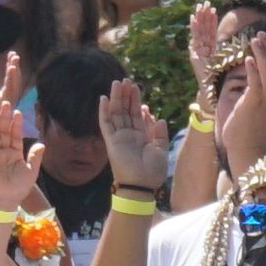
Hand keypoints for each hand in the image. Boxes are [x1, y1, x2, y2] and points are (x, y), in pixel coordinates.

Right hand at [96, 78, 169, 197]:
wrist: (142, 186)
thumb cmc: (153, 172)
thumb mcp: (161, 150)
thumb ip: (160, 134)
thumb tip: (159, 118)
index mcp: (141, 137)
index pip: (138, 116)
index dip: (137, 102)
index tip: (137, 90)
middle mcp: (129, 135)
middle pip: (126, 111)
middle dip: (127, 95)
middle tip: (127, 80)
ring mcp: (119, 137)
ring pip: (116, 113)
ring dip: (116, 98)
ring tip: (117, 82)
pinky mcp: (111, 141)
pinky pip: (106, 124)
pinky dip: (104, 111)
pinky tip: (104, 98)